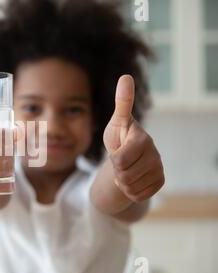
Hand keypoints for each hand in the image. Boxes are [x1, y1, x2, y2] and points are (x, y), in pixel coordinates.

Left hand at [103, 75, 164, 202]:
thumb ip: (122, 102)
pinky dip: (130, 191)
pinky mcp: (160, 182)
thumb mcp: (117, 121)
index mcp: (142, 139)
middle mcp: (155, 154)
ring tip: (125, 169)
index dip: (113, 159)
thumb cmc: (120, 136)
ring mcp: (159, 168)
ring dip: (122, 182)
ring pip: (130, 187)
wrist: (126, 157)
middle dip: (117, 172)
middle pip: (124, 176)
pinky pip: (138, 195)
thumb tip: (126, 76)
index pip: (119, 160)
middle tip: (120, 162)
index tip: (117, 151)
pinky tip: (133, 178)